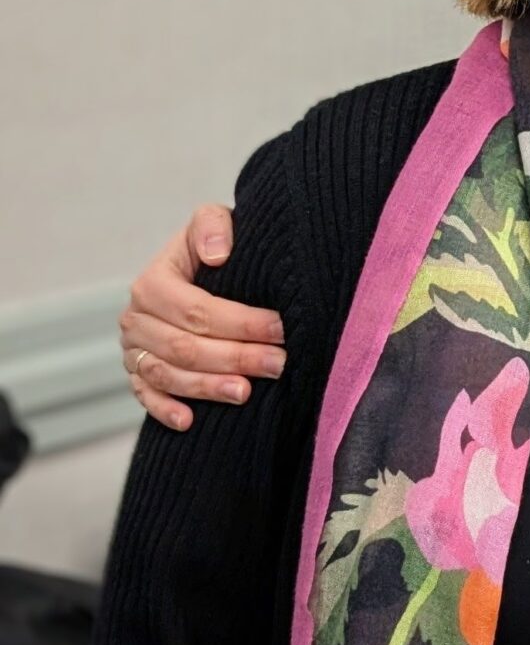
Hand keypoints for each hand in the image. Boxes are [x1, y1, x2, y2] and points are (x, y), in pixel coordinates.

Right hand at [119, 206, 285, 432]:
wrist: (201, 277)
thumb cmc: (213, 253)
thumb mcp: (212, 223)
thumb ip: (212, 226)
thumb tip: (216, 254)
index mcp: (152, 283)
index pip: (196, 309)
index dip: (239, 322)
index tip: (279, 329)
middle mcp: (137, 318)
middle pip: (185, 346)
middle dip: (235, 357)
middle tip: (278, 364)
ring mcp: (135, 350)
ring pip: (167, 375)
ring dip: (207, 387)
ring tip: (246, 392)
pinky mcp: (138, 376)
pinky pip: (146, 397)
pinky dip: (165, 410)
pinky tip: (190, 421)